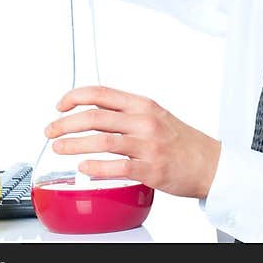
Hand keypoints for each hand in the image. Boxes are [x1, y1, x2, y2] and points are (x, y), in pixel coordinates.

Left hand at [44, 85, 221, 199]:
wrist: (211, 164)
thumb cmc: (182, 143)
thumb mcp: (156, 116)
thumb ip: (128, 113)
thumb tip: (93, 113)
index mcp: (142, 105)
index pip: (101, 93)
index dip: (75, 96)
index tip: (59, 105)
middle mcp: (144, 121)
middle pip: (95, 116)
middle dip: (66, 122)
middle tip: (50, 130)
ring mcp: (148, 145)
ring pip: (102, 140)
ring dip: (74, 144)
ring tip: (58, 148)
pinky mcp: (151, 169)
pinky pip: (119, 167)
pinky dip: (97, 167)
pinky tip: (84, 168)